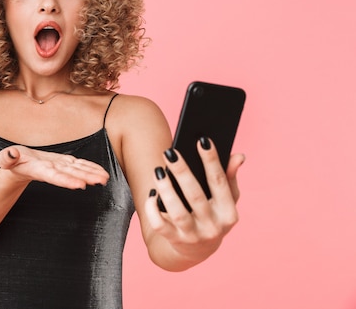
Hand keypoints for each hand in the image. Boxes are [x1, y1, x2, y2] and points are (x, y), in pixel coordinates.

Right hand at [0, 145, 109, 189]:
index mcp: (39, 170)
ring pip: (78, 171)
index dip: (67, 181)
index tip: (80, 186)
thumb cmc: (12, 161)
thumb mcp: (6, 159)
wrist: (19, 165)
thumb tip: (11, 154)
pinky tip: (101, 171)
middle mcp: (52, 171)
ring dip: (92, 174)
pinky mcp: (64, 163)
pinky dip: (90, 168)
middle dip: (86, 178)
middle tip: (101, 182)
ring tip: (105, 179)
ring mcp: (60, 168)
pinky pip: (79, 166)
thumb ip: (8, 157)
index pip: (54, 176)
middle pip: (71, 175)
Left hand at [145, 137, 244, 261]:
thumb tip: (238, 156)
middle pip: (196, 196)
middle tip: (169, 152)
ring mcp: (193, 236)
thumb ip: (230, 177)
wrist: (195, 250)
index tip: (202, 140)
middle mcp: (213, 226)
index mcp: (229, 213)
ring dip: (166, 189)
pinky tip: (151, 194)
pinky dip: (153, 209)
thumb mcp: (225, 200)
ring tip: (158, 170)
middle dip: (182, 172)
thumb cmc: (212, 215)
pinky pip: (160, 225)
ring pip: (177, 211)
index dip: (212, 161)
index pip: (220, 183)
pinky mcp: (175, 241)